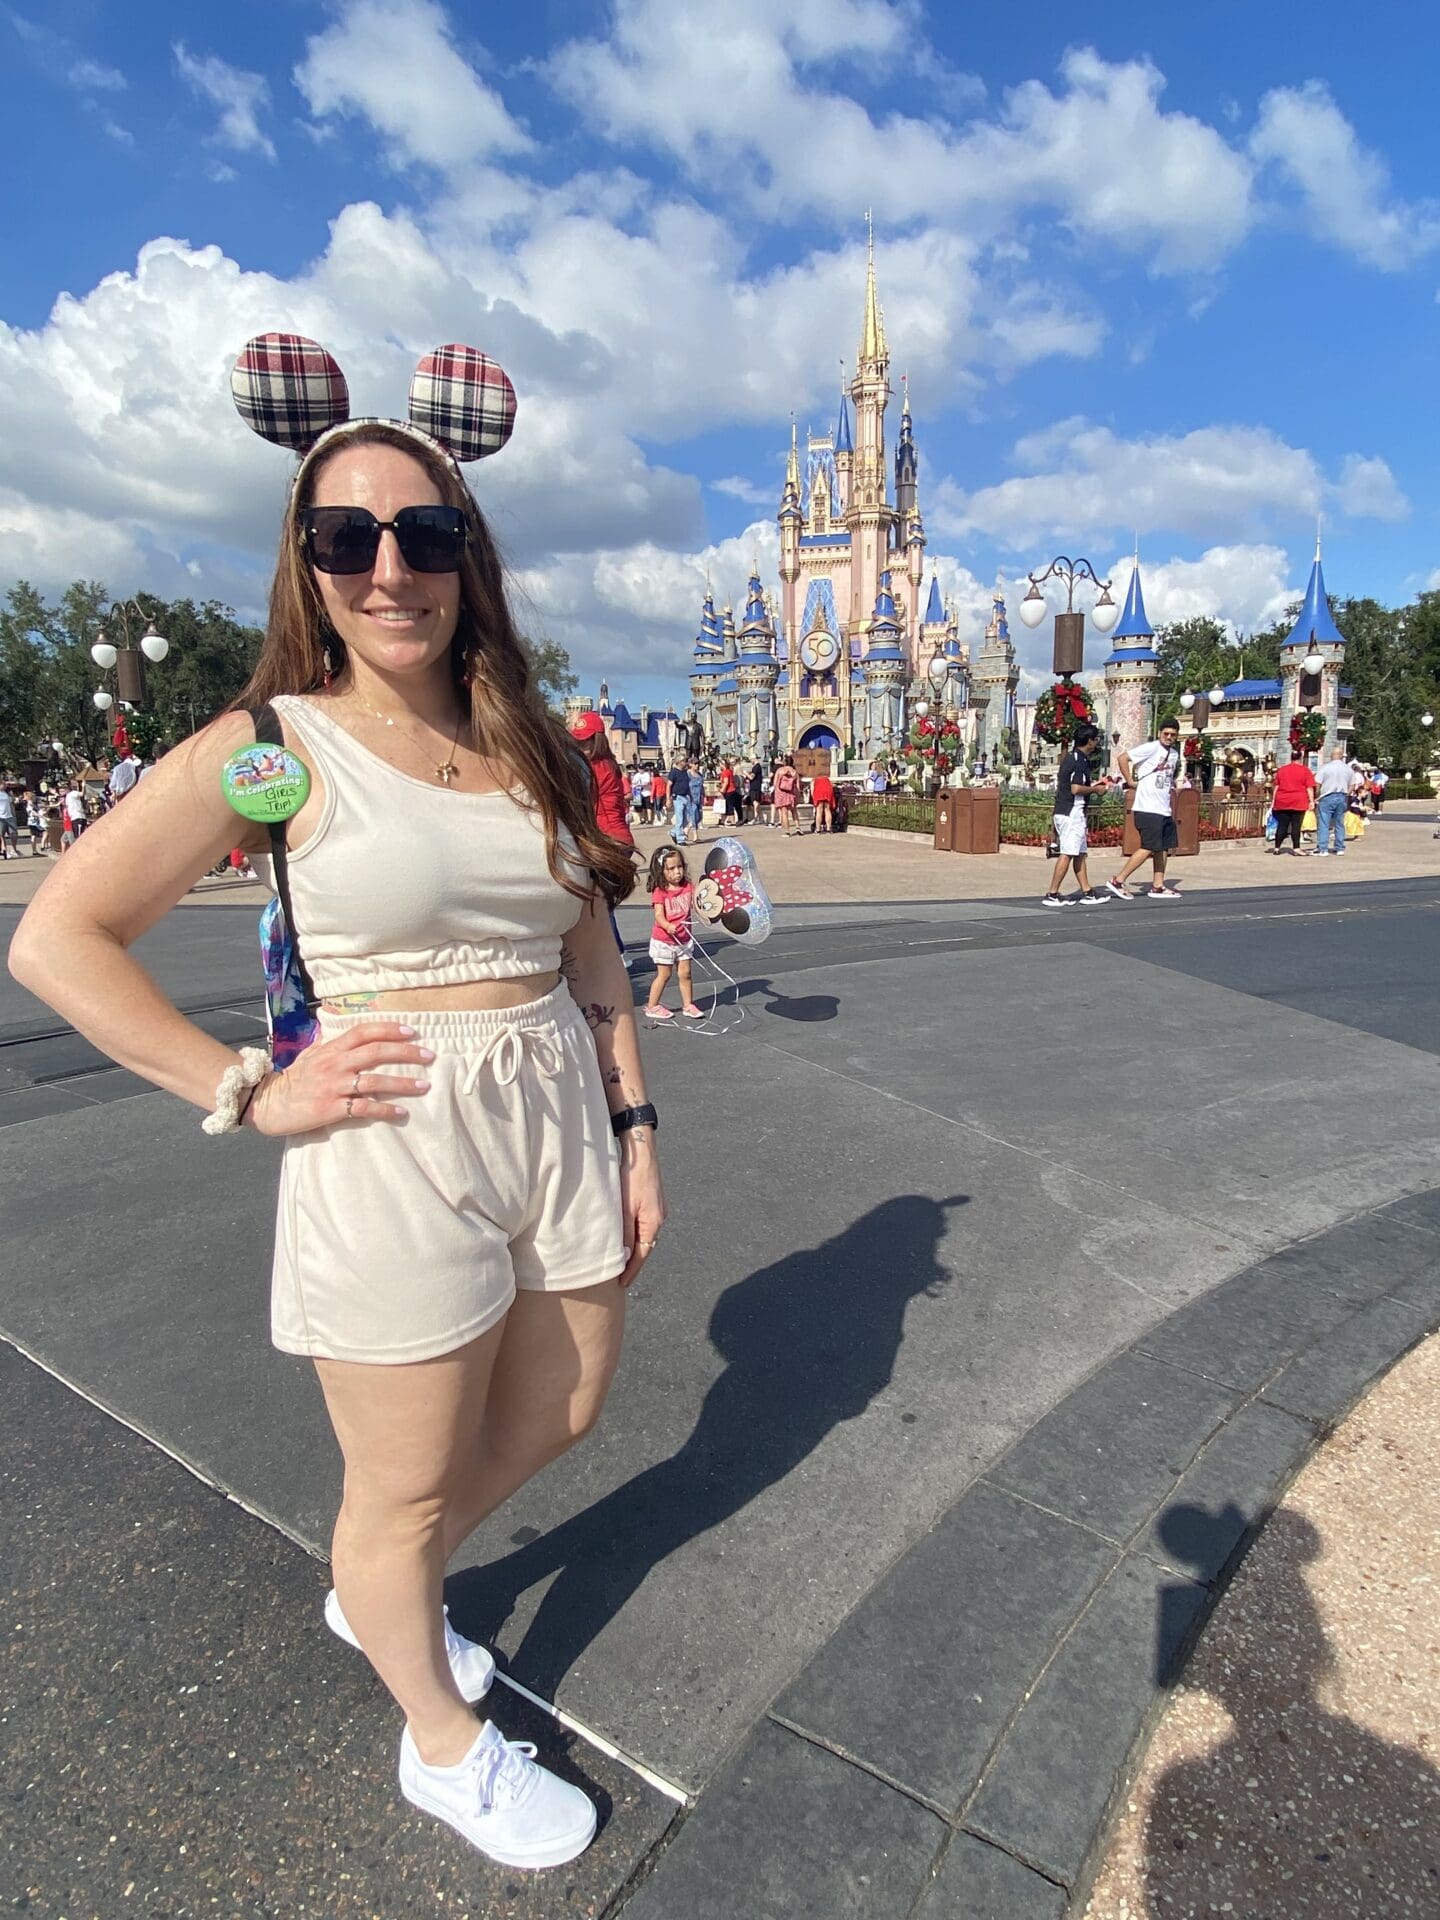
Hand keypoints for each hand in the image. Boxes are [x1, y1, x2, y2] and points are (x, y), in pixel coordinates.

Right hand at [247, 1023, 434, 1136]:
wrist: (268, 1103)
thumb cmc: (293, 1079)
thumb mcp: (310, 1055)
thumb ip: (329, 1044)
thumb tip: (343, 1031)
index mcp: (331, 1049)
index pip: (364, 1031)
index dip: (389, 1029)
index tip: (412, 1030)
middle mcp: (335, 1064)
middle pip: (375, 1052)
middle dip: (406, 1052)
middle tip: (429, 1055)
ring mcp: (334, 1086)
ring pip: (374, 1081)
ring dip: (403, 1083)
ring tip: (424, 1085)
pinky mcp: (332, 1108)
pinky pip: (363, 1107)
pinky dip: (385, 1110)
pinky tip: (401, 1112)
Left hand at [616, 1129, 664, 1288]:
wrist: (642, 1151)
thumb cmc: (632, 1177)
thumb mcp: (625, 1208)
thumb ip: (625, 1233)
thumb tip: (624, 1255)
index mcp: (653, 1223)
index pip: (642, 1255)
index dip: (631, 1271)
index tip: (621, 1285)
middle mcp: (659, 1219)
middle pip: (645, 1248)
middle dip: (633, 1263)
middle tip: (618, 1278)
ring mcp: (658, 1211)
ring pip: (644, 1237)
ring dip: (633, 1249)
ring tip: (620, 1261)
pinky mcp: (653, 1203)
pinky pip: (643, 1226)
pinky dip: (635, 1235)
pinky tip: (625, 1237)